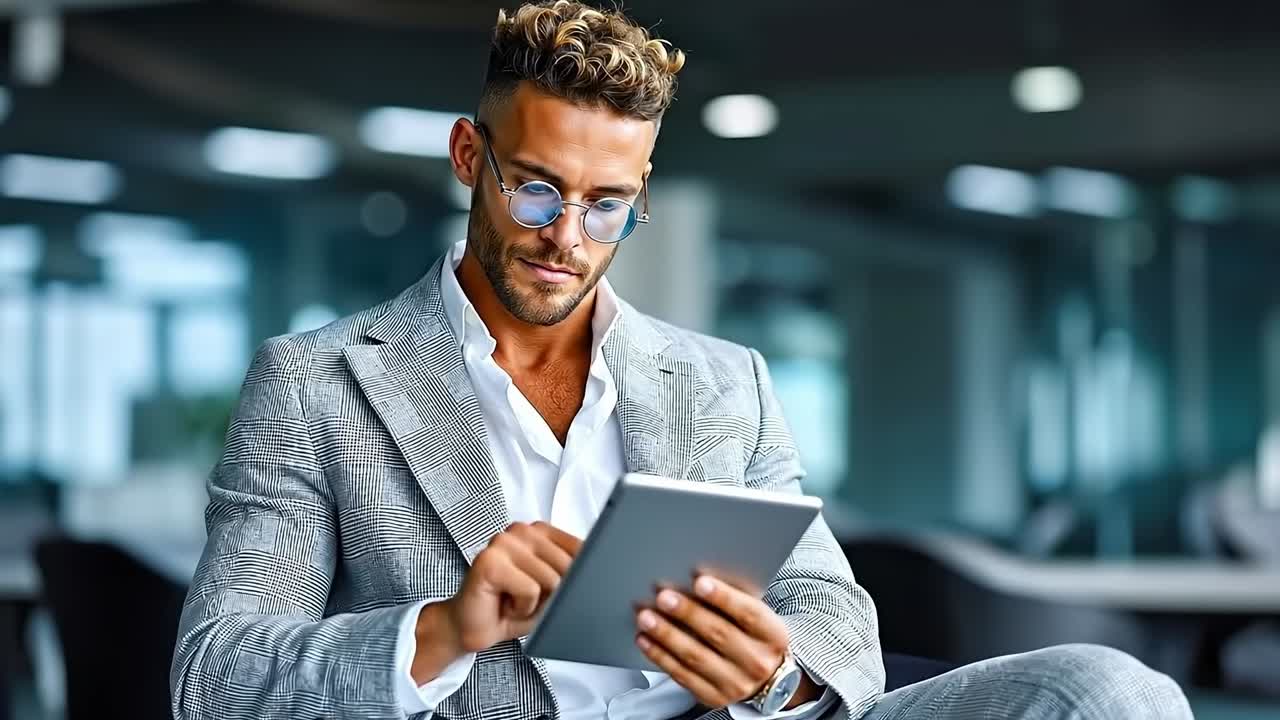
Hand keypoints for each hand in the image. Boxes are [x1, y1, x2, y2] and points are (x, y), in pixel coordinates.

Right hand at [412, 521, 580, 681]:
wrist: (472, 628)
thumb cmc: (514, 608)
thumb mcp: (554, 590)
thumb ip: (572, 575)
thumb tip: (593, 572)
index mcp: (539, 531)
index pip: (581, 549)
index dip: (576, 579)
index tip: (553, 590)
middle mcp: (521, 530)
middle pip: (568, 565)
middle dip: (553, 594)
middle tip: (527, 599)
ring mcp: (503, 543)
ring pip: (550, 579)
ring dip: (536, 604)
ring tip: (514, 602)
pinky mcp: (489, 562)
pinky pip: (530, 590)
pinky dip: (522, 608)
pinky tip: (505, 605)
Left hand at [635, 574, 813, 709]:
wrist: (766, 678)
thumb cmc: (754, 636)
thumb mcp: (757, 617)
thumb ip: (734, 600)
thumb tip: (696, 577)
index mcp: (773, 635)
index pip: (749, 613)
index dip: (724, 597)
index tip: (700, 581)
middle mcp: (757, 662)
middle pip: (719, 634)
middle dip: (688, 613)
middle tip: (663, 597)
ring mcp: (736, 683)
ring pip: (696, 657)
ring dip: (667, 635)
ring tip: (647, 617)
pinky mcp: (713, 697)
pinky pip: (682, 675)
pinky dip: (661, 656)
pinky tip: (646, 640)